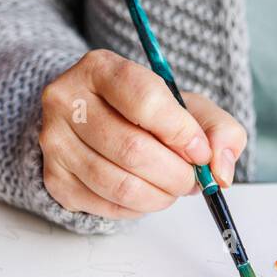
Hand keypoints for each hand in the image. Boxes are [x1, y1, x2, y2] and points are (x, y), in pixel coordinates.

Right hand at [39, 49, 246, 218]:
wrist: (93, 123)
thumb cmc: (145, 113)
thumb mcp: (186, 106)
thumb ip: (218, 129)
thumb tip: (221, 170)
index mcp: (99, 68)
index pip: (144, 100)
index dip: (180, 132)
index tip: (200, 152)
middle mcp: (67, 101)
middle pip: (132, 149)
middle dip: (174, 173)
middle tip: (191, 179)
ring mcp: (56, 142)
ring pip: (119, 184)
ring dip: (159, 196)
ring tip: (173, 188)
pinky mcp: (55, 179)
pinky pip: (107, 205)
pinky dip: (138, 208)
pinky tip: (148, 195)